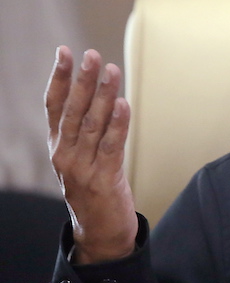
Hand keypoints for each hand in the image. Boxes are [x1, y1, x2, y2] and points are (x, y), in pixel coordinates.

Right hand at [45, 47, 138, 263]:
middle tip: (91, 54)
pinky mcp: (103, 179)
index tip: (65, 52)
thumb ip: (84, 129)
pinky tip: (122, 104)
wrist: (100, 231)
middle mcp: (64, 154)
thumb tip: (95, 92)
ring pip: (92, 124)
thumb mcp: (81, 156)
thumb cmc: (94, 187)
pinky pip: (111, 146)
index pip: (54, 105)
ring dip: (103, 95)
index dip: (59, 78)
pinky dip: (117, 124)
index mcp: (57, 145)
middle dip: (82, 80)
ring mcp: (82, 167)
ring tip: (111, 70)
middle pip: (73, 110)